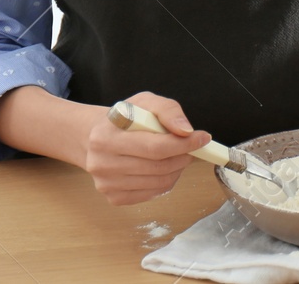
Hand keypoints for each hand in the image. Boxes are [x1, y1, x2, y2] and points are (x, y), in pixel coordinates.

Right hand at [81, 92, 210, 204]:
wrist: (96, 138)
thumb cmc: (125, 119)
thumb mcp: (144, 102)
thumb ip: (167, 110)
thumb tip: (186, 130)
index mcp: (106, 136)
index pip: (154, 146)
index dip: (183, 144)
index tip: (202, 138)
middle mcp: (101, 163)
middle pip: (158, 166)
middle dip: (184, 156)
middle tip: (194, 148)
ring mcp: (106, 184)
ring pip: (158, 182)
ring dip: (178, 169)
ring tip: (179, 156)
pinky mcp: (113, 198)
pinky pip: (152, 194)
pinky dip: (166, 182)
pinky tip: (165, 168)